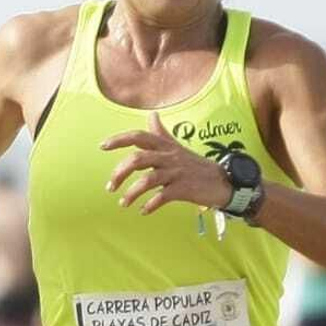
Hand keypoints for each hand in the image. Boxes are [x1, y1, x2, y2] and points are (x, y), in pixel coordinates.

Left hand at [102, 112, 233, 214]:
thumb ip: (160, 133)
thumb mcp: (177, 146)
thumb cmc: (194, 164)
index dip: (119, 139)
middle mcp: (169, 157)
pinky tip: (143, 211)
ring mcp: (176, 173)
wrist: (222, 181)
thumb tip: (151, 115)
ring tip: (123, 203)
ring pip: (148, 180)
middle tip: (110, 187)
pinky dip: (150, 205)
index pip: (139, 137)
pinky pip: (162, 197)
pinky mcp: (184, 189)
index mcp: (165, 146)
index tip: (102, 146)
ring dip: (132, 193)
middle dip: (119, 173)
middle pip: (138, 160)